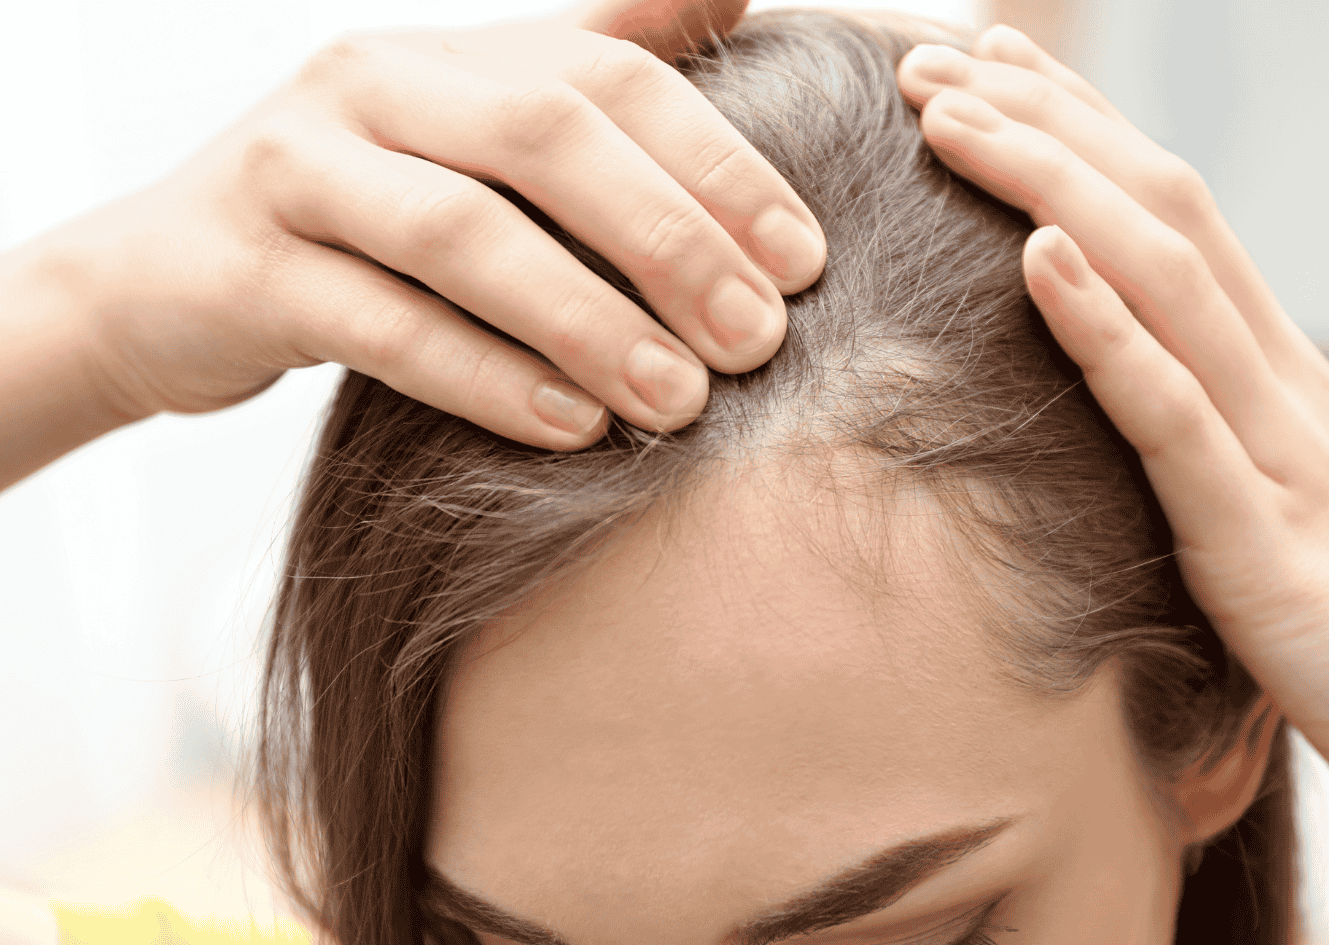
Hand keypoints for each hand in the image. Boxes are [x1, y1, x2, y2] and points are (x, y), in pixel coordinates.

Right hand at [48, 0, 823, 450]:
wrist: (163, 284)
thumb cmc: (361, 215)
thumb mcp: (472, 132)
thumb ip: (593, 66)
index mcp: (451, 52)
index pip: (613, 77)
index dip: (720, 165)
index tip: (807, 260)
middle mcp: (372, 86)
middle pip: (547, 138)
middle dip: (670, 241)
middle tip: (758, 340)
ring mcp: (296, 171)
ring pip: (462, 235)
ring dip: (588, 320)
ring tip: (681, 400)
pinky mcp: (245, 271)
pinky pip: (379, 324)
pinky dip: (485, 377)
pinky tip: (569, 427)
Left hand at [898, 28, 1328, 861]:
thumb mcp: (1272, 494)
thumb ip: (1209, 426)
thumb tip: (1131, 380)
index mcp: (1271, 366)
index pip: (1165, 211)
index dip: (1074, 131)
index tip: (986, 72)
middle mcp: (1274, 376)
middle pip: (1154, 206)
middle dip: (1040, 121)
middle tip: (935, 56)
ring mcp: (1269, 444)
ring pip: (1158, 276)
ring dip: (1049, 184)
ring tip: (952, 116)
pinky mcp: (1257, 532)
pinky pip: (1172, 409)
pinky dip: (1104, 328)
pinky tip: (1039, 258)